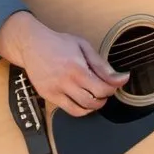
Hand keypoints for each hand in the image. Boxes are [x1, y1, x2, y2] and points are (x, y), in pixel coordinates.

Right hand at [0, 12, 128, 116]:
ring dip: (94, 105)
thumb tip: (121, 78)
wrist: (32, 45)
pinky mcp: (48, 96)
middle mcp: (65, 82)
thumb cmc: (59, 43)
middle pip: (93, 101)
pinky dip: (81, 109)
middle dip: (104, 98)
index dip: (112, 89)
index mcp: (77, 68)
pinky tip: (84, 101)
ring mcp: (55, 91)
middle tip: (105, 90)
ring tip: (95, 96)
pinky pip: (69, 110)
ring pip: (82, 109)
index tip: (114, 84)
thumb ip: (102, 65)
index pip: (102, 88)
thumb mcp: (84, 47)